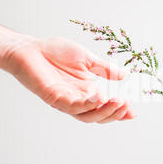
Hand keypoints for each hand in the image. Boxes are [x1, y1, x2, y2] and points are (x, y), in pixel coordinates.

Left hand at [2, 37, 134, 122]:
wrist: (29, 48)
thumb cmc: (54, 52)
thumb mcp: (87, 58)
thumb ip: (105, 69)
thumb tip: (125, 75)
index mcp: (86, 91)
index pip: (106, 106)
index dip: (119, 111)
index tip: (133, 112)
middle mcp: (77, 99)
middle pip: (98, 116)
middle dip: (115, 113)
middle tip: (128, 107)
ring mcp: (65, 100)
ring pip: (87, 116)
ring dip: (104, 111)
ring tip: (119, 103)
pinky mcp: (53, 98)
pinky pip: (72, 106)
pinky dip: (86, 105)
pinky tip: (98, 97)